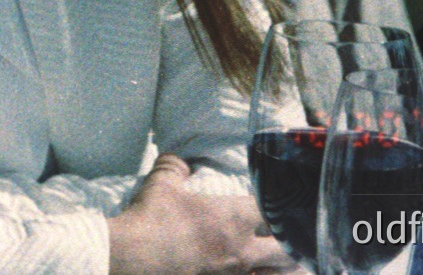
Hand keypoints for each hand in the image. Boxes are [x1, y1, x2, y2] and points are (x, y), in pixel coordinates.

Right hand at [107, 155, 296, 274]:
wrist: (132, 258)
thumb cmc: (151, 218)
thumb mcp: (161, 183)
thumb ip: (174, 167)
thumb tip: (178, 160)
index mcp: (232, 218)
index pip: (272, 210)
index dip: (279, 206)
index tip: (278, 203)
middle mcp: (240, 249)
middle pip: (284, 250)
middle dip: (290, 244)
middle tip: (288, 238)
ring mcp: (231, 274)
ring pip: (273, 274)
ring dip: (279, 268)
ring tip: (281, 265)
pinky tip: (250, 272)